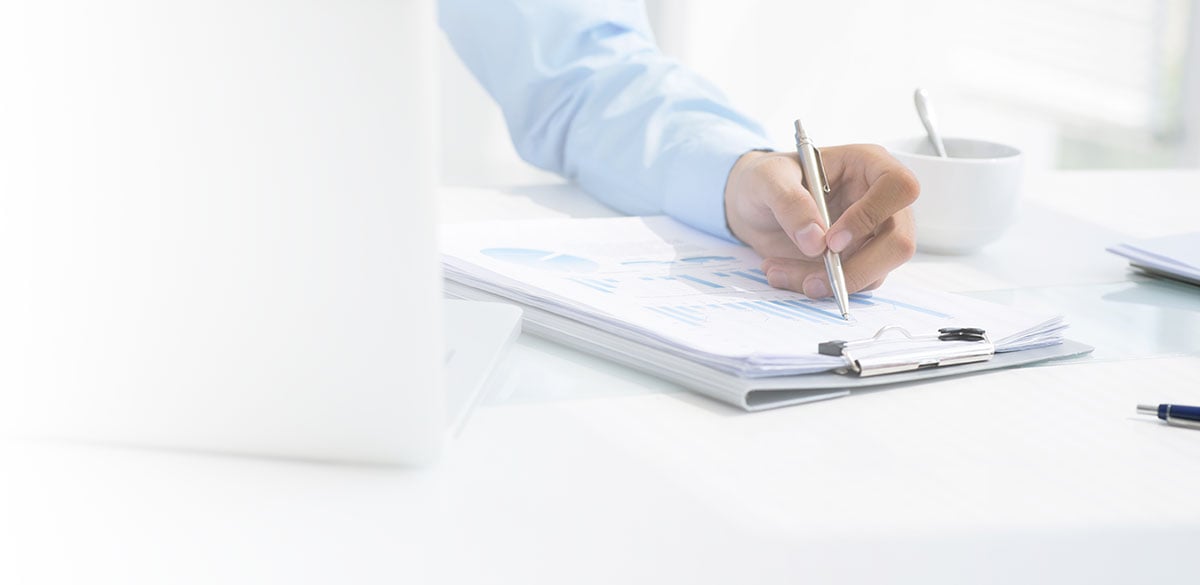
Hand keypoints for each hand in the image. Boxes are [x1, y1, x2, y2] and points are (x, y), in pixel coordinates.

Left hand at [723, 145, 917, 298]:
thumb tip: (816, 241)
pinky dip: (817, 286)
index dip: (872, 216)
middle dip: (857, 269)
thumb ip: (789, 202)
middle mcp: (879, 200)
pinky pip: (851, 284)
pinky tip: (784, 273)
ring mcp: (871, 234)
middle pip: (899, 242)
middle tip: (813, 278)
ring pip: (876, 272)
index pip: (899, 187)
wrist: (752, 204)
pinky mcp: (857, 260)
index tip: (832, 240)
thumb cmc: (766, 179)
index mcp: (868, 164)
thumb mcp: (766, 179)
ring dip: (829, 282)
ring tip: (780, 271)